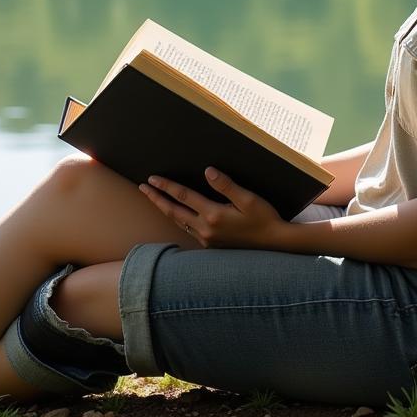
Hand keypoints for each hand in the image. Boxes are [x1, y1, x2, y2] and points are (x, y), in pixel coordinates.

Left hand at [139, 167, 288, 249]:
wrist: (275, 245)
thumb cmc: (264, 219)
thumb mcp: (249, 199)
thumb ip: (227, 185)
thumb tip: (208, 171)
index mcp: (213, 215)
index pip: (183, 197)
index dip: (166, 186)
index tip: (152, 179)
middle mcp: (206, 229)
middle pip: (174, 212)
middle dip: (157, 199)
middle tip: (142, 188)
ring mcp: (207, 240)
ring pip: (180, 222)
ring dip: (165, 209)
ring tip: (155, 199)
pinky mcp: (212, 245)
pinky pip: (189, 230)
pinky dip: (178, 220)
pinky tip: (177, 215)